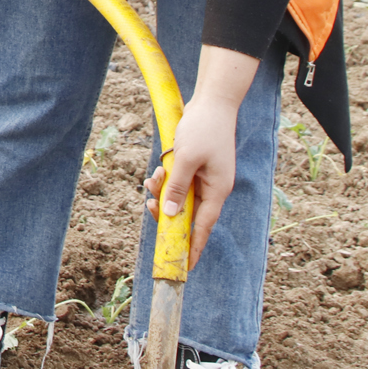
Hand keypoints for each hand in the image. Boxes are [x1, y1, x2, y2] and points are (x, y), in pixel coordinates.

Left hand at [143, 95, 238, 269]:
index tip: (184, 266)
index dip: (193, 247)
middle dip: (167, 211)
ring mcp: (205, 178)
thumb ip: (178, 188)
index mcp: (217, 190)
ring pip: (180, 197)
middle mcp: (213, 187)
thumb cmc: (203, 128)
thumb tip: (171, 215)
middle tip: (150, 206)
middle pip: (188, 213)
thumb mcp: (186, 160)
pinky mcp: (196, 167)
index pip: (203, 227)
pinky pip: (178, 183)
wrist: (212, 101)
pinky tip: (157, 172)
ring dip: (163, 192)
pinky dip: (166, 180)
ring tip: (152, 178)